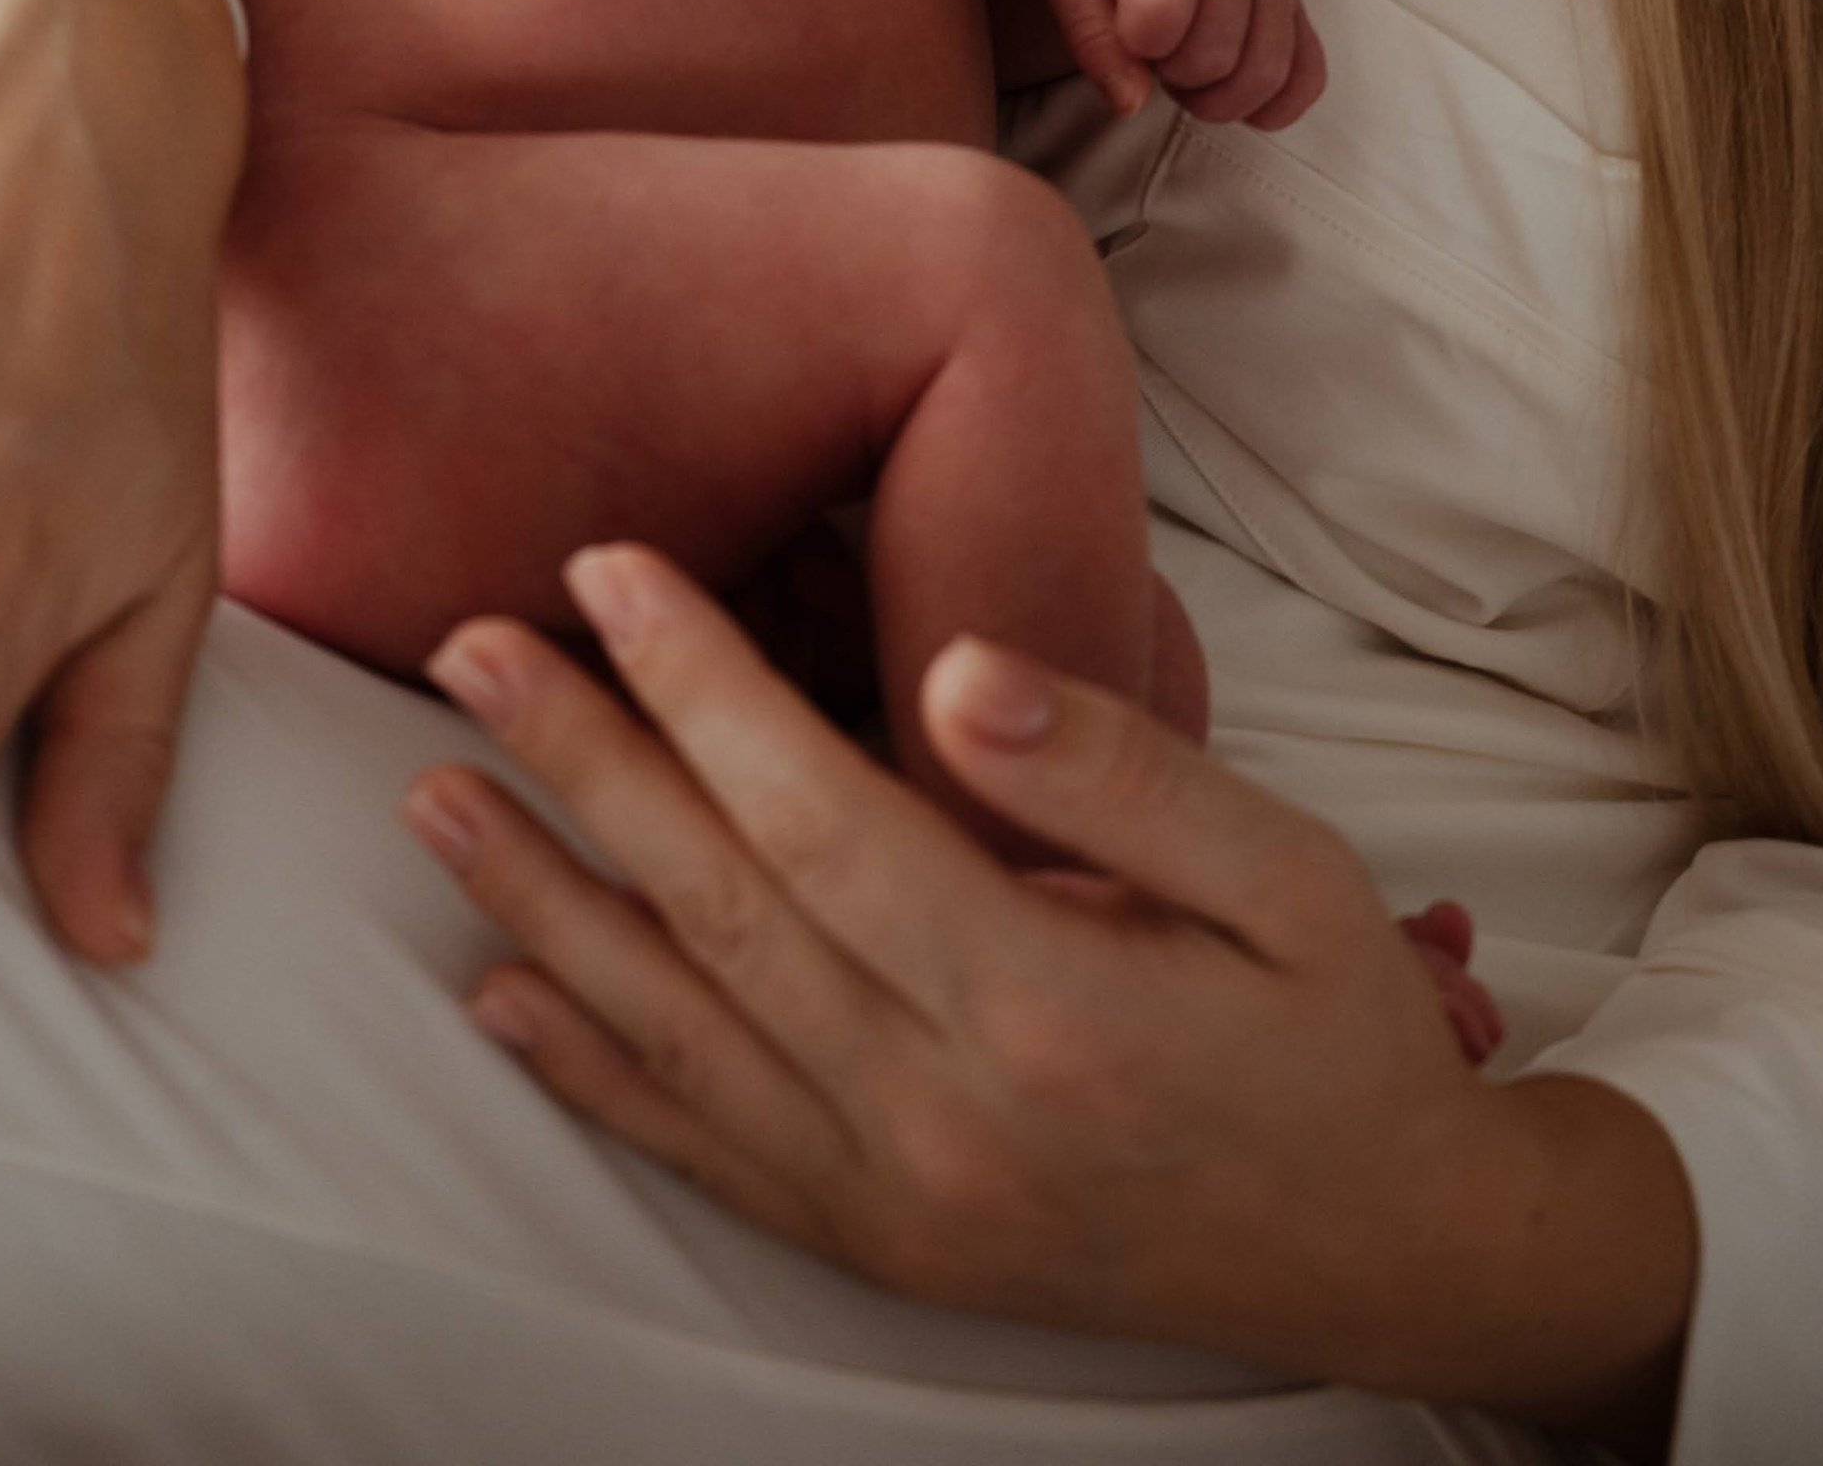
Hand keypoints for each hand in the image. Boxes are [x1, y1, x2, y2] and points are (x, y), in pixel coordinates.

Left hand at [403, 547, 1694, 1454]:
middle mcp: (946, 1111)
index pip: (822, 815)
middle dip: (580, 762)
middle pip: (721, 908)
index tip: (607, 566)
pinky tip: (503, 996)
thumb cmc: (1342, 1035)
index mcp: (1047, 1000)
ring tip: (430, 791)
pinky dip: (593, 1074)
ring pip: (682, 1028)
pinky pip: (706, 1154)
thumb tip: (955, 674)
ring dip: (542, 903)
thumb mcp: (1293, 874)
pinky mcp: (880, 1243)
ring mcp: (899, 1193)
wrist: (1392, 1257)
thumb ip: (1120, 772)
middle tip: (465, 640)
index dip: (703, 685)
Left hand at [1041, 0, 1324, 128]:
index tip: (1124, 31)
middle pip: (1215, 55)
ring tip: (1188, 67)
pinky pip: (1309, 75)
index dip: (1136, 46)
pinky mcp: (1295, 0)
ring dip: (1218, 97)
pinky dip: (1275, 103)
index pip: (1162, 14)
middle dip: (1173, 75)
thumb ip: (1090, 39)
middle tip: (1153, 53)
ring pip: (1266, 73)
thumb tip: (1131, 101)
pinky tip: (1236, 94)